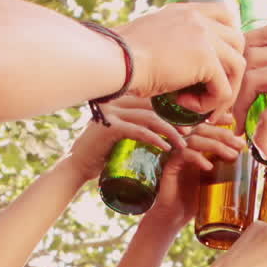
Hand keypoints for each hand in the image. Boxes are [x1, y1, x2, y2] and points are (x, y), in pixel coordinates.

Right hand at [67, 97, 187, 181]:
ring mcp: (110, 113)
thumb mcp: (121, 133)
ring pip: (149, 117)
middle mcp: (114, 101)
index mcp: (118, 99)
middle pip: (153, 106)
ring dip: (169, 131)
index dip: (171, 110)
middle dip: (174, 120)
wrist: (77, 167)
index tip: (187, 123)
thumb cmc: (101, 153)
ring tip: (182, 144)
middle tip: (190, 133)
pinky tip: (166, 148)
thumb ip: (136, 125)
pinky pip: (138, 130)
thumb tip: (163, 125)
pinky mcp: (109, 128)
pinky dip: (155, 139)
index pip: (151, 99)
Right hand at [118, 3, 244, 117]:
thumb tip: (181, 70)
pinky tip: (185, 105)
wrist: (115, 61)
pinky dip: (209, 104)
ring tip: (198, 105)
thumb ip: (171, 46)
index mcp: (185, 11)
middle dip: (230, 70)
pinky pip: (223, 88)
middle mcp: (198, 19)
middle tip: (212, 92)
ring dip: (223, 90)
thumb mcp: (150, 42)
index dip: (226, 42)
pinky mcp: (206, 59)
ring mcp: (205, 36)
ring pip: (237, 66)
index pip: (224, 15)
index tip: (215, 64)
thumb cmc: (121, 58)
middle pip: (237, 42)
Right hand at [147, 120, 247, 225]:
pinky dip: (197, 158)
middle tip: (239, 144)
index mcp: (195, 147)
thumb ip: (225, 165)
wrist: (176, 216)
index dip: (220, 122)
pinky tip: (209, 167)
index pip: (207, 127)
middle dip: (222, 134)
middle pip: (202, 129)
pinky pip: (182, 155)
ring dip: (215, 145)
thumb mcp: (216, 179)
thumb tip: (245, 155)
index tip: (236, 124)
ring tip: (231, 156)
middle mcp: (185, 147)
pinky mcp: (169, 166)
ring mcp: (176, 155)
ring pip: (194, 140)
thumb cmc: (196, 198)